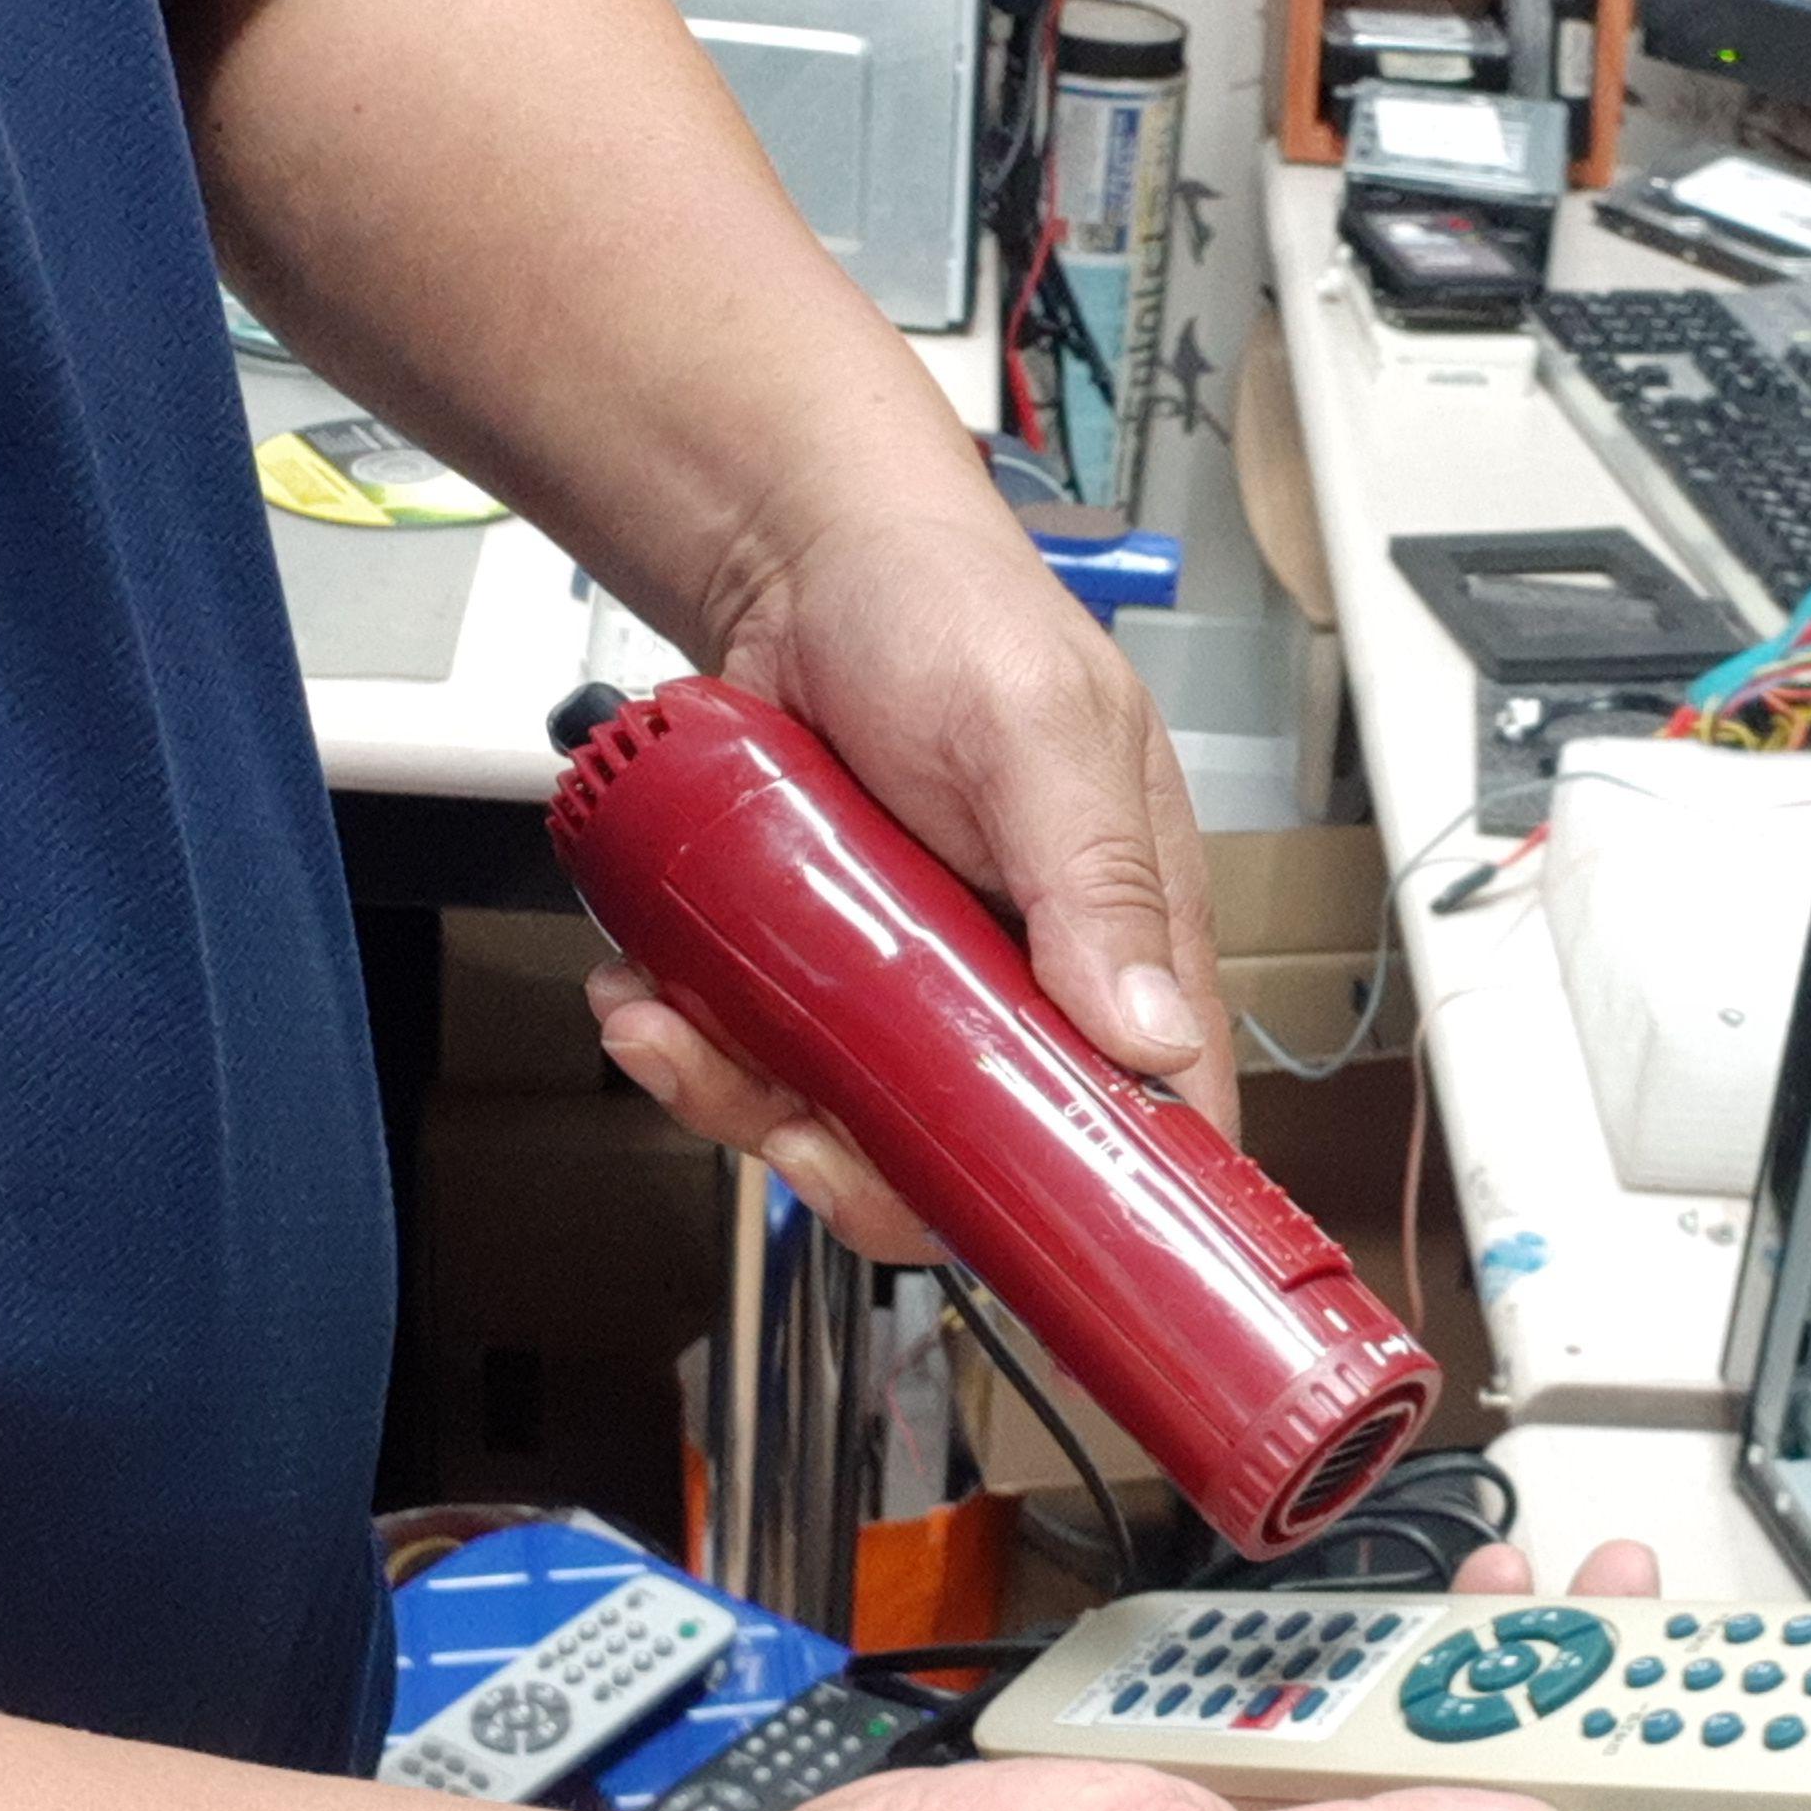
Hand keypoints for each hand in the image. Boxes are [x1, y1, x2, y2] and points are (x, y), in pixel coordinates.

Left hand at [588, 504, 1237, 1261]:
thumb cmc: (947, 615)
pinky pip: (764, 1065)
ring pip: (854, 1129)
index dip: (1118, 1209)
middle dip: (873, 1174)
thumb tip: (1150, 1033)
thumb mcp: (1038, 731)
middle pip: (984, 1163)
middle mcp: (1029, 988)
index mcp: (1128, 946)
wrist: (797, 559)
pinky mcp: (816, 978)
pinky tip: (647, 993)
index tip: (1041, 1250)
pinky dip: (695, 1051)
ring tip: (673, 1031)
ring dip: (749, 1107)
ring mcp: (915, 992)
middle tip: (799, 1134)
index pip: (1163, 1121)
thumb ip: (1097, 878)